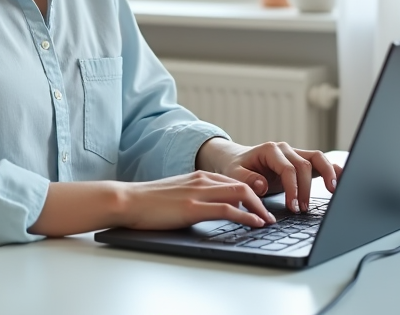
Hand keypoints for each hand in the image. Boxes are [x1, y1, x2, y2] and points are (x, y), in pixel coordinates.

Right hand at [117, 172, 276, 230]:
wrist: (128, 200)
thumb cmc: (149, 201)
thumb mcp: (178, 193)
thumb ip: (196, 196)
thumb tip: (210, 208)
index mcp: (199, 176)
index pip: (234, 181)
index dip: (252, 194)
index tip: (262, 207)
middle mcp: (202, 180)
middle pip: (243, 185)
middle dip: (261, 201)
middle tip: (270, 216)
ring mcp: (198, 193)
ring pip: (240, 194)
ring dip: (259, 209)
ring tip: (268, 222)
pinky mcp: (192, 208)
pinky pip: (227, 210)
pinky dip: (245, 216)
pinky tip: (254, 224)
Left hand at [195, 138, 341, 214]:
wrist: (237, 160)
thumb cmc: (237, 168)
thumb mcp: (234, 175)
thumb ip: (246, 180)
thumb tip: (262, 185)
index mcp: (270, 150)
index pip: (288, 169)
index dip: (293, 189)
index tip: (293, 207)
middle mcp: (285, 149)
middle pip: (305, 164)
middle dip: (306, 189)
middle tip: (302, 210)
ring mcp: (295, 153)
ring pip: (318, 158)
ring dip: (327, 174)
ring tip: (333, 191)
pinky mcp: (301, 161)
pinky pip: (320, 162)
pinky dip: (332, 168)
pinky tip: (341, 178)